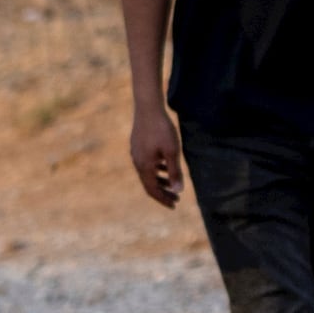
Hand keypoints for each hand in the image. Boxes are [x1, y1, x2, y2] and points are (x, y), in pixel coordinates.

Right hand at [127, 94, 184, 209]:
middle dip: (163, 192)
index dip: (164, 199)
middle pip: (149, 183)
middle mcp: (137, 162)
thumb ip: (175, 172)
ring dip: (159, 180)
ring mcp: (135, 153)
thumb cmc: (162, 129)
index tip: (175, 205)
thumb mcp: (172, 152)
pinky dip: (155, 169)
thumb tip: (178, 191)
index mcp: (144, 166)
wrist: (148, 107)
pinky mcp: (137, 145)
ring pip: (147, 173)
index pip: (153, 190)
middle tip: (176, 198)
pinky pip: (146, 163)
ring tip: (172, 183)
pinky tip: (164, 165)